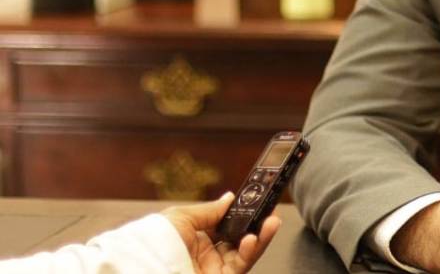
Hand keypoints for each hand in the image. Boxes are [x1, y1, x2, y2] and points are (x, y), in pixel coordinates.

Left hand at [162, 192, 280, 273]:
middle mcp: (207, 255)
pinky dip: (250, 252)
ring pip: (246, 253)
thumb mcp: (181, 217)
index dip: (244, 215)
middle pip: (240, 239)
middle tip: (271, 211)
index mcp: (196, 239)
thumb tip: (230, 198)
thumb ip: (210, 210)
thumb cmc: (152, 242)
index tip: (257, 203)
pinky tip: (253, 238)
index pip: (227, 226)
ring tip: (272, 222)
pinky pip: (240, 265)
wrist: (140, 268)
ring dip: (261, 238)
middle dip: (258, 225)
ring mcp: (214, 269)